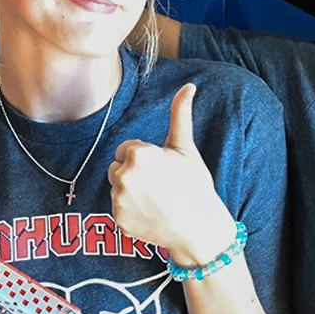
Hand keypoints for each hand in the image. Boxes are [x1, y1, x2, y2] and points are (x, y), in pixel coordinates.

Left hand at [108, 84, 236, 264]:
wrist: (199, 227)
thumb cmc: (195, 184)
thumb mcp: (185, 148)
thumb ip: (180, 115)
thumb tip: (188, 86)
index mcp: (137, 153)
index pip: (125, 150)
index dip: (144, 159)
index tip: (161, 170)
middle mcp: (123, 174)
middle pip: (116, 168)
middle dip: (133, 174)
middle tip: (159, 186)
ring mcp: (119, 199)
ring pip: (116, 188)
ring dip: (130, 192)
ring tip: (155, 200)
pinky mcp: (118, 219)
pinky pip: (117, 209)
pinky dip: (130, 212)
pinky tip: (150, 215)